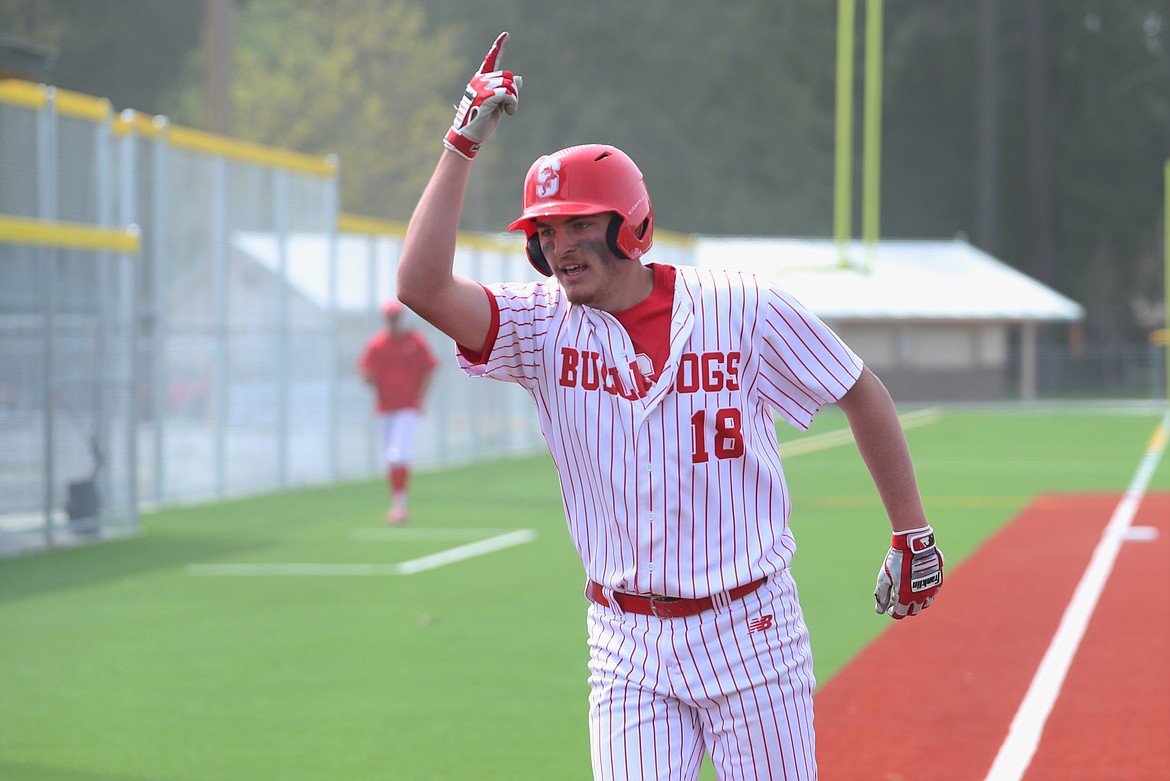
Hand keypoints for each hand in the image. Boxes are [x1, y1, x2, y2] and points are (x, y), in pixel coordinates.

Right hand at [443, 32, 521, 159]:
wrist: (469, 136)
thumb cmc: (482, 122)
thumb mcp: (498, 105)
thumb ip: (507, 92)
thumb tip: (518, 78)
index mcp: (481, 81)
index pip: (491, 61)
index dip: (499, 47)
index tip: (506, 35)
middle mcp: (479, 80)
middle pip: (507, 77)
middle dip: (514, 93)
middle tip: (510, 108)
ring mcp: (481, 87)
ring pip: (509, 85)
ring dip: (514, 100)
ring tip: (508, 111)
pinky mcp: (485, 96)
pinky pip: (508, 94)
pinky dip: (512, 103)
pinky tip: (508, 113)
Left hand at [874, 525, 943, 618]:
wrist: (914, 545)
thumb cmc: (897, 561)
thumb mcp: (885, 578)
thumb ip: (882, 595)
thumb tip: (879, 610)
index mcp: (906, 597)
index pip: (900, 613)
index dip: (893, 611)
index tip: (889, 606)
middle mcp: (920, 597)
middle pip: (913, 611)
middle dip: (904, 608)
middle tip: (897, 599)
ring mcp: (931, 590)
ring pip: (924, 604)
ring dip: (916, 602)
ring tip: (907, 593)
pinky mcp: (938, 581)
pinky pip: (932, 594)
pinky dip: (925, 594)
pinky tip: (918, 585)